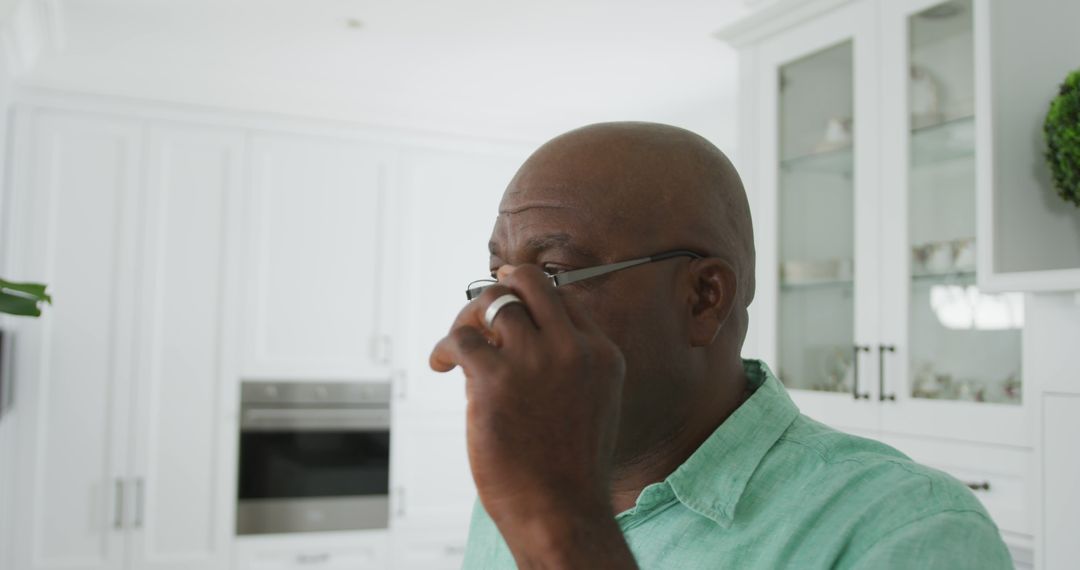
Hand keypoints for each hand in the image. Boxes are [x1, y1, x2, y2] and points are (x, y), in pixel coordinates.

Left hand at [430, 265, 633, 564]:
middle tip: (483, 306)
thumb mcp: (593, 403)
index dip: (531, 299)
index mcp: (600, 353)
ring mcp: (533, 361)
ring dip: (467, 319)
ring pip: (492, 303)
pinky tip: (441, 365)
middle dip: (503, 286)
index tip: (513, 306)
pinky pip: (460, 340)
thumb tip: (517, 341)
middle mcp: (571, 348)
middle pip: (530, 283)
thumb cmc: (570, 469)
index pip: (562, 299)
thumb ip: (569, 366)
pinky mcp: (495, 379)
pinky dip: (444, 349)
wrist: (561, 512)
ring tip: (458, 343)